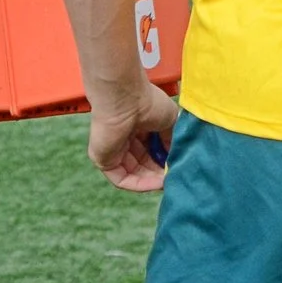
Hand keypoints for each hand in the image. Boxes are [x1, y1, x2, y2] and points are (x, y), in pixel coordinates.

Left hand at [87, 77, 178, 193]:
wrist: (125, 98)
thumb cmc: (147, 102)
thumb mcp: (169, 121)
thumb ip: (172, 140)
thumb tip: (175, 157)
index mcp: (136, 127)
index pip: (150, 151)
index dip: (164, 160)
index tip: (178, 166)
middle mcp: (123, 139)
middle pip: (142, 164)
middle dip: (159, 172)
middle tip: (175, 176)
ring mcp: (112, 151)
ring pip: (134, 174)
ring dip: (152, 181)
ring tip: (168, 180)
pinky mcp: (103, 160)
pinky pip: (122, 179)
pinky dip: (140, 184)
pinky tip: (157, 183)